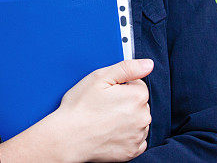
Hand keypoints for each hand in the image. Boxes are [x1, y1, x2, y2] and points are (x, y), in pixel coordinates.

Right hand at [0, 59, 152, 162]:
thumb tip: (148, 64)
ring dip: (127, 119)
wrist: (68, 137)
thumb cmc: (80, 108)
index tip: (107, 92)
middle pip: (139, 103)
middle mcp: (143, 117)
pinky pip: (136, 139)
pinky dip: (127, 136)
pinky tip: (110, 131)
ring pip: (138, 121)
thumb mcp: (99, 78)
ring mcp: (138, 136)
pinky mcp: (132, 151)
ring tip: (105, 119)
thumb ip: (127, 68)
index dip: (120, 86)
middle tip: (103, 105)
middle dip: (125, 102)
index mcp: (137, 97)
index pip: (138, 84)